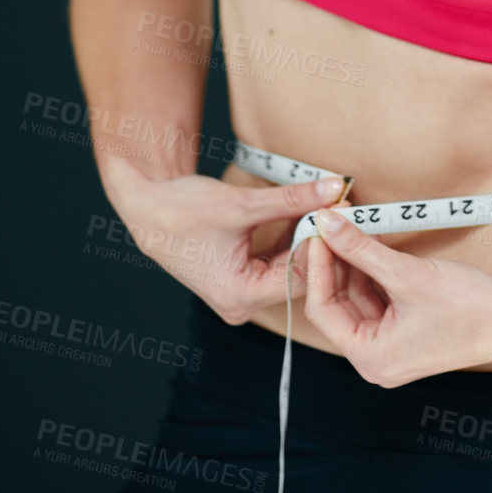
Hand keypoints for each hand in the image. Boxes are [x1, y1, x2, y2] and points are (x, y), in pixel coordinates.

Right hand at [101, 150, 347, 324]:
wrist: (148, 207)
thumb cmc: (183, 210)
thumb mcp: (242, 204)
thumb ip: (292, 199)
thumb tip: (334, 188)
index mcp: (240, 297)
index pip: (299, 276)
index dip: (322, 243)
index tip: (343, 212)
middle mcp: (242, 304)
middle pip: (298, 276)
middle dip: (318, 240)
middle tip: (342, 207)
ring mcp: (242, 293)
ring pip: (289, 267)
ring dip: (306, 237)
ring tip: (330, 207)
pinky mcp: (243, 277)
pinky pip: (277, 261)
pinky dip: (291, 238)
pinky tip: (307, 214)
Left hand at [301, 208, 491, 386]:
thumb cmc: (469, 306)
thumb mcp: (406, 274)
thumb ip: (361, 249)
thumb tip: (328, 225)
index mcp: (371, 358)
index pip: (323, 310)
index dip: (317, 267)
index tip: (316, 232)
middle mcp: (377, 359)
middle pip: (339, 305)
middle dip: (335, 263)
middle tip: (330, 225)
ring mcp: (393, 347)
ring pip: (358, 300)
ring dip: (354, 265)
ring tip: (351, 228)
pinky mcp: (408, 332)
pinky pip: (379, 300)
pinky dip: (374, 273)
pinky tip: (372, 245)